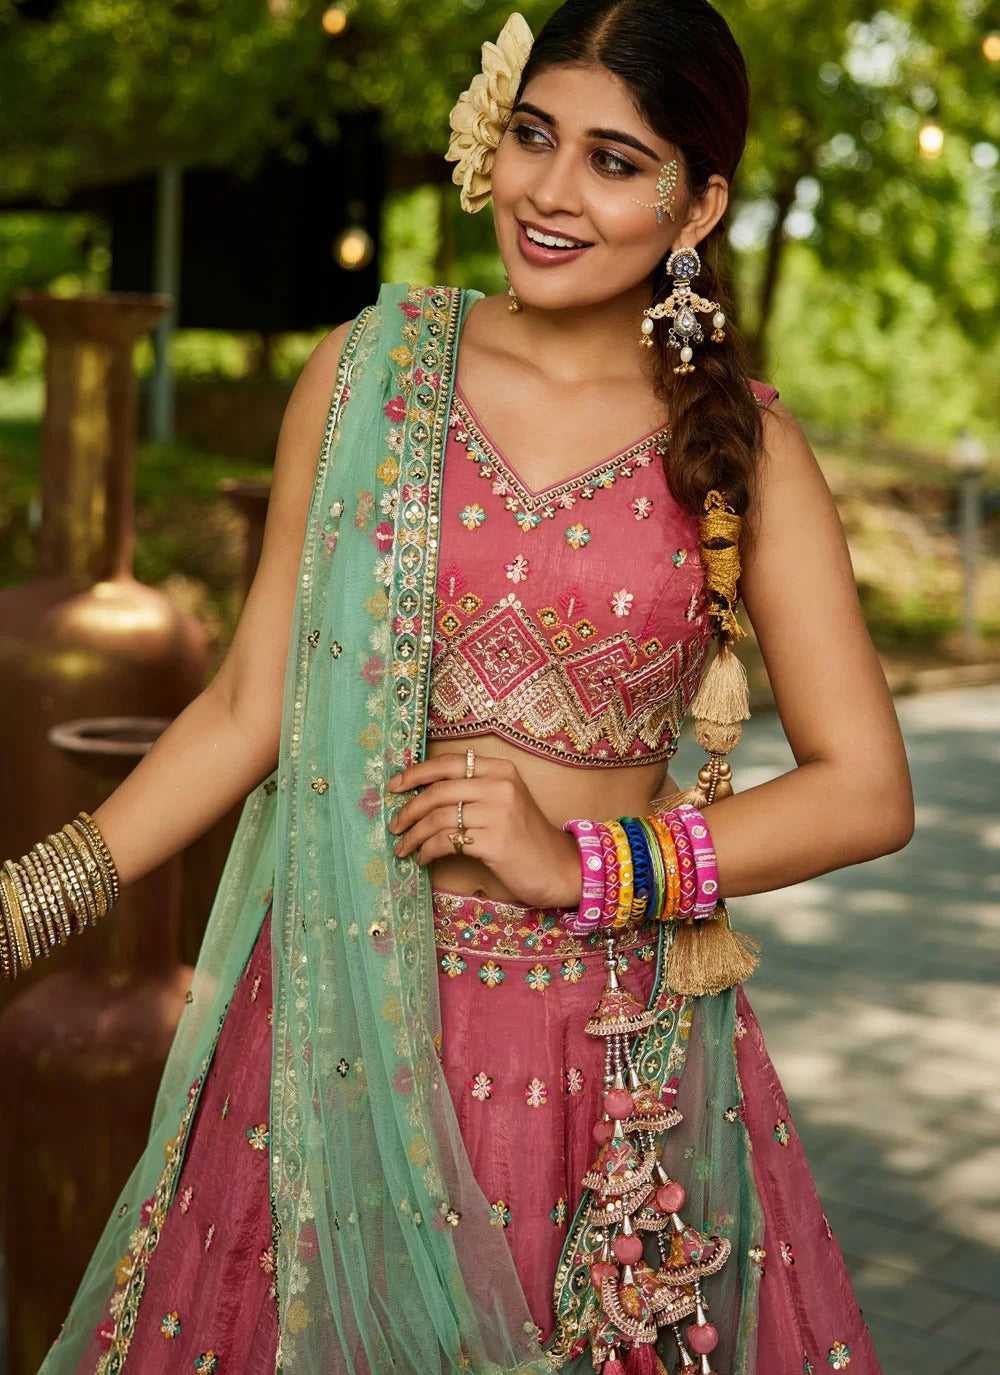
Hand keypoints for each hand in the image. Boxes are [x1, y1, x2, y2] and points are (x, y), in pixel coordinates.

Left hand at [386, 753, 582, 909]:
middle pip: (438, 791)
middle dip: (409, 810)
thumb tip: (420, 795)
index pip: (449, 763)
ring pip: (438, 818)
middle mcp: (500, 785)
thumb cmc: (525, 837)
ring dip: (414, 835)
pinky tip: (424, 858)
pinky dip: (428, 850)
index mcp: (501, 769)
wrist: (559, 867)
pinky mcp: (495, 841)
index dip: (416, 773)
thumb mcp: (504, 801)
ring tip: (404, 847)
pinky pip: (447, 841)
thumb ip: (472, 791)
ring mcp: (499, 812)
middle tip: (394, 826)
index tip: (394, 786)